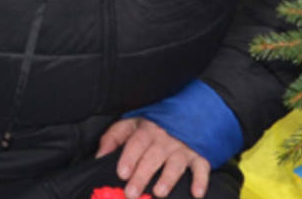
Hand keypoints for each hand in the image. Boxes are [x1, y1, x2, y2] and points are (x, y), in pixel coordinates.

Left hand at [96, 117, 210, 198]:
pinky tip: (196, 193)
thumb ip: (115, 136)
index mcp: (148, 129)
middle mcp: (166, 138)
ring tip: (159, 193)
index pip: (136, 143)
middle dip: (142, 175)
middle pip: (152, 157)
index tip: (122, 173)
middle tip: (132, 193)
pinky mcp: (200, 155)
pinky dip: (201, 180)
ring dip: (168, 178)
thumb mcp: (133, 122)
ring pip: (175, 163)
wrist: (191, 109)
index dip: (129, 158)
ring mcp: (184, 147)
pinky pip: (202, 168)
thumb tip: (99, 155)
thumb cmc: (157, 121)